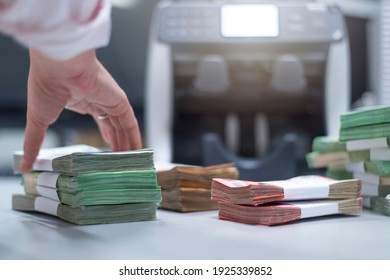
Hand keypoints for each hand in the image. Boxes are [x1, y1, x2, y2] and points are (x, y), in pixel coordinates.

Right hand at [19, 49, 141, 171]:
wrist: (59, 66)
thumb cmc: (46, 86)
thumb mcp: (39, 121)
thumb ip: (34, 143)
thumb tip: (24, 163)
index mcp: (80, 99)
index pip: (98, 119)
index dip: (104, 134)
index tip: (106, 149)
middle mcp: (98, 99)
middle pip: (112, 125)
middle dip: (116, 143)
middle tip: (119, 161)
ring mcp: (110, 100)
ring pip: (122, 126)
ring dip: (126, 143)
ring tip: (129, 162)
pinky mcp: (120, 101)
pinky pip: (131, 122)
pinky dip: (135, 136)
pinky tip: (137, 150)